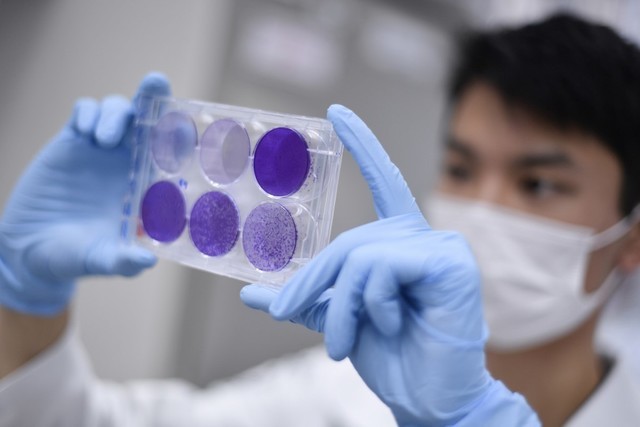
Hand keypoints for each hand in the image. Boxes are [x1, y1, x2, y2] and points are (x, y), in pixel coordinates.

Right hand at [0, 73, 169, 315]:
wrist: (31, 251)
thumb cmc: (77, 258)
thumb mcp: (101, 261)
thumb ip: (123, 261)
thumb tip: (146, 261)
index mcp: (146, 186)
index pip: (171, 155)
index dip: (180, 136)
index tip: (188, 123)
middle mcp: (129, 164)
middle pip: (149, 121)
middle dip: (154, 97)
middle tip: (156, 82)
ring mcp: (101, 151)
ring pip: (119, 111)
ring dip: (116, 114)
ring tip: (103, 141)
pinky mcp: (72, 143)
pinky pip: (85, 111)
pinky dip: (89, 113)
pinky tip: (84, 133)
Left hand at [242, 105, 538, 425]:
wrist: (426, 397)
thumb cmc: (391, 355)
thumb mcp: (338, 318)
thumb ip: (303, 298)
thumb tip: (251, 292)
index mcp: (400, 242)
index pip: (381, 181)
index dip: (362, 145)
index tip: (337, 114)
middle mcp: (422, 236)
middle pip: (348, 241)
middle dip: (312, 283)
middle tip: (289, 314)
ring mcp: (441, 246)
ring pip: (359, 256)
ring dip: (339, 306)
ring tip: (340, 343)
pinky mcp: (450, 263)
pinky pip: (382, 267)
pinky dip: (371, 302)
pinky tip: (391, 324)